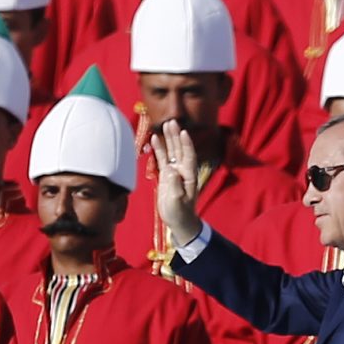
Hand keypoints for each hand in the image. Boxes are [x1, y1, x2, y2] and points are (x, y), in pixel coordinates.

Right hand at [152, 122, 206, 250]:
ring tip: (164, 125)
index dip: (186, 144)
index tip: (183, 132)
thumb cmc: (180, 213)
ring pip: (171, 152)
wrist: (179, 222)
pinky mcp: (167, 175)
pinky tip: (154, 139)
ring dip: (168, 139)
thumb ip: (175, 185)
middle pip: (179, 149)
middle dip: (175, 136)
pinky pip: (163, 159)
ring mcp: (175, 172)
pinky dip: (159, 149)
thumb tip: (170, 170)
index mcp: (189, 175)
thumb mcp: (178, 201)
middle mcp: (183, 170)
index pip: (188, 155)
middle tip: (171, 122)